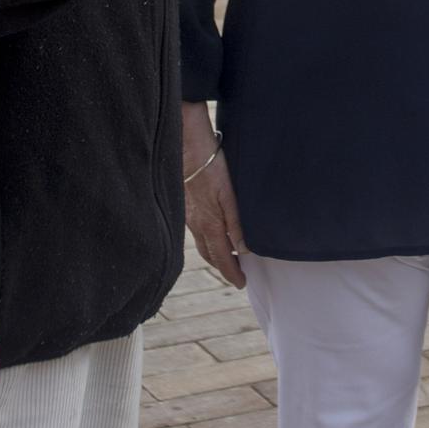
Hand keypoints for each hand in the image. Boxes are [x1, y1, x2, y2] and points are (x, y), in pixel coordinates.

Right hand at [181, 103, 245, 287]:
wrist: (185, 143)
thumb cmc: (210, 166)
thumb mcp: (229, 195)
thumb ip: (236, 223)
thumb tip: (244, 250)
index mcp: (208, 224)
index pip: (222, 257)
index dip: (232, 272)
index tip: (241, 283)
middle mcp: (195, 223)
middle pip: (209, 254)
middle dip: (222, 266)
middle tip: (236, 275)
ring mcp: (188, 214)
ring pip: (201, 242)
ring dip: (214, 253)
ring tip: (227, 257)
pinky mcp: (184, 203)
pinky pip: (195, 229)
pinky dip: (205, 238)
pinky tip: (211, 232)